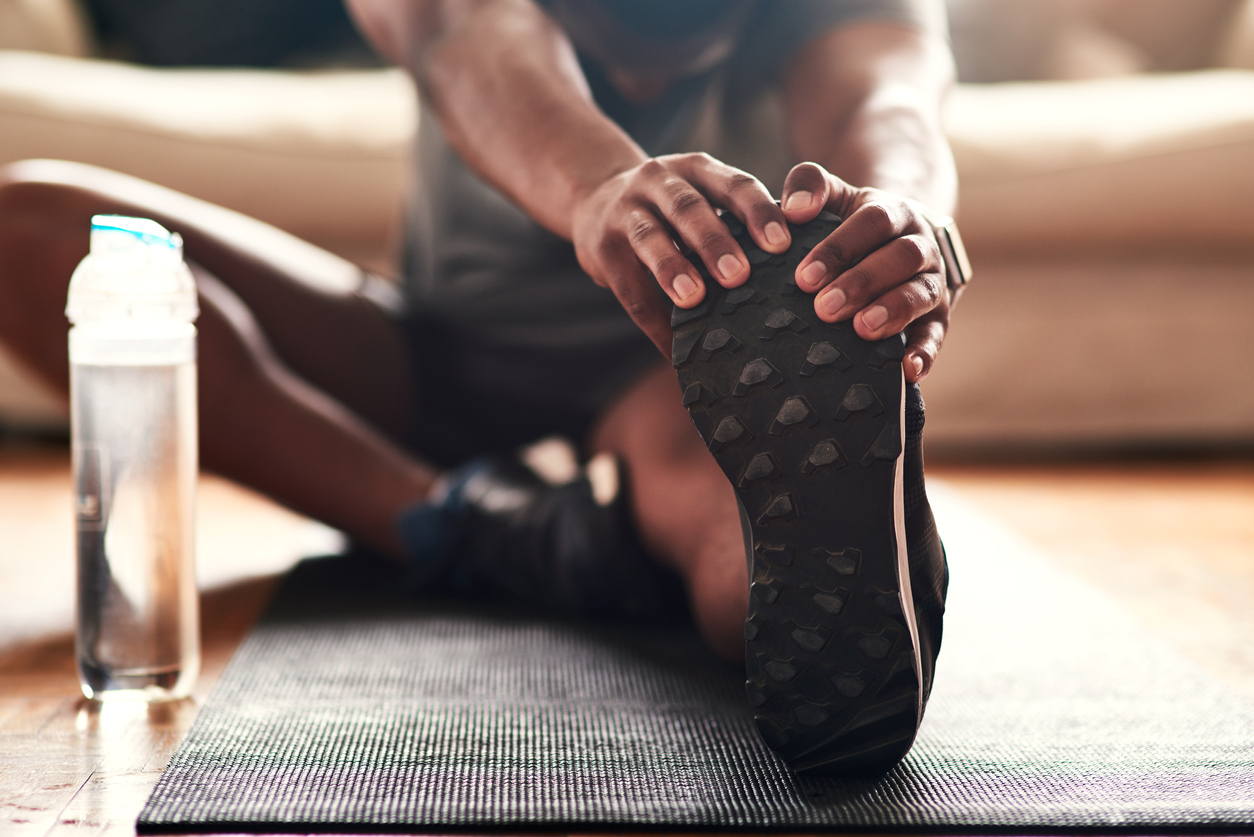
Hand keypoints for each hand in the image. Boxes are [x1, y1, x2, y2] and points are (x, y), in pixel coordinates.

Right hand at [571, 153, 790, 353]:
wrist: (596, 199)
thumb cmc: (671, 211)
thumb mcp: (702, 198)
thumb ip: (736, 223)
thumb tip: (797, 273)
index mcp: (697, 169)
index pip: (733, 185)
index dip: (757, 212)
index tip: (781, 244)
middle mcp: (660, 180)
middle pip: (688, 207)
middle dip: (714, 241)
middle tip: (740, 275)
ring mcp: (626, 210)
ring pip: (650, 237)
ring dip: (672, 268)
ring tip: (694, 298)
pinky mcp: (601, 244)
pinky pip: (627, 285)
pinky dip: (650, 318)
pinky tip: (671, 347)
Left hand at [781, 162, 952, 383]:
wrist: (901, 238)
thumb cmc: (855, 224)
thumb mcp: (837, 196)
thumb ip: (811, 185)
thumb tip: (793, 208)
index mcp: (894, 213)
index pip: (872, 223)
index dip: (839, 248)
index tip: (803, 276)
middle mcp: (920, 245)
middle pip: (901, 257)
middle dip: (862, 283)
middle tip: (824, 308)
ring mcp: (932, 282)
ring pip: (921, 293)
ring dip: (893, 311)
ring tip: (861, 329)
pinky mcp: (938, 316)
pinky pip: (936, 334)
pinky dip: (925, 351)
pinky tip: (908, 369)